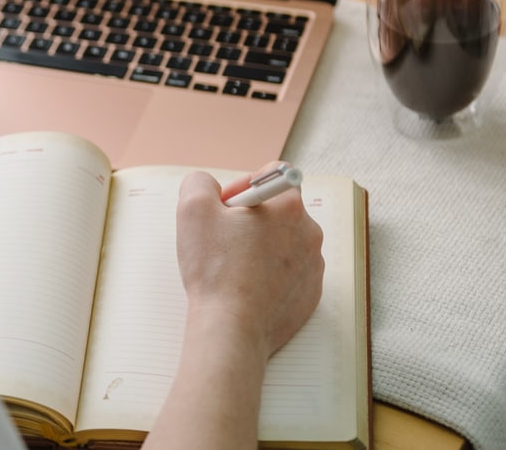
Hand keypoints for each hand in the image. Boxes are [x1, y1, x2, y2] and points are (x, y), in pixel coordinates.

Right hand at [174, 172, 323, 358]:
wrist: (231, 329)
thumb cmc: (214, 269)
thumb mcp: (193, 208)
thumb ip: (200, 182)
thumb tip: (210, 187)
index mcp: (289, 206)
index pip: (274, 175)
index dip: (245, 185)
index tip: (227, 208)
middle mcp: (309, 232)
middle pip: (278, 210)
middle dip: (251, 219)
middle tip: (224, 239)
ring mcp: (313, 266)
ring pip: (283, 243)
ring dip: (260, 247)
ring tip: (232, 268)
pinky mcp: (310, 295)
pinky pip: (288, 273)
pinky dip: (268, 275)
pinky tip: (245, 288)